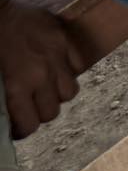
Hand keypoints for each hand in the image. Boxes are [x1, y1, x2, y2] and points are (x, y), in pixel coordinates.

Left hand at [0, 0, 87, 137]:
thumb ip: (5, 98)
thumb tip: (9, 115)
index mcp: (19, 86)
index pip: (30, 124)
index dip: (23, 130)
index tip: (17, 127)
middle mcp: (43, 74)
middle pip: (52, 112)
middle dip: (40, 114)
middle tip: (29, 108)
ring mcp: (57, 55)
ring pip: (70, 92)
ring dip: (57, 95)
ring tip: (45, 89)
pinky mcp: (64, 39)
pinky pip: (78, 65)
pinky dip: (69, 72)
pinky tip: (56, 69)